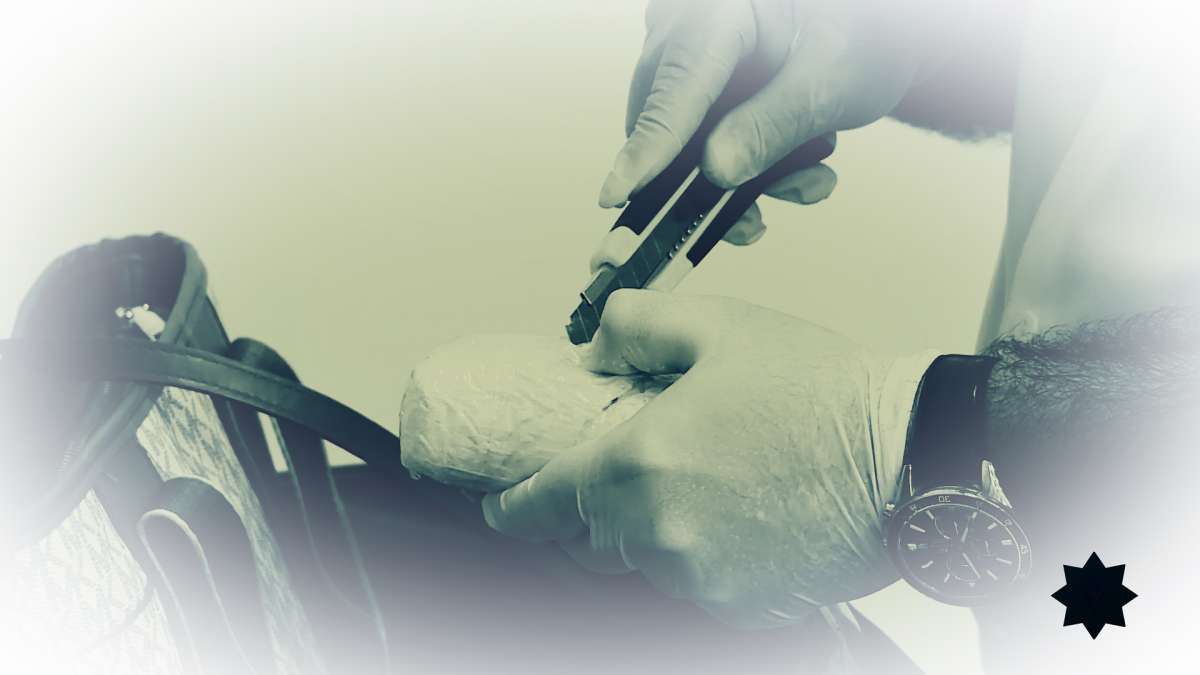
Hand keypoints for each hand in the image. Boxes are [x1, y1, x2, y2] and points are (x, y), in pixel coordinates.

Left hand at [482, 291, 935, 627]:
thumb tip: (592, 347)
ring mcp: (701, 574)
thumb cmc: (817, 389)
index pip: (545, 499)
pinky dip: (699, 553)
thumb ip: (633, 324)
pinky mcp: (742, 602)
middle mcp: (659, 529)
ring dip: (654, 526)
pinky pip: (694, 581)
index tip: (500, 507)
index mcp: (638, 461)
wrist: (906, 453)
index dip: (514, 506)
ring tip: (707, 482)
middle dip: (599, 504)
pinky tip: (740, 514)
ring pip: (645, 558)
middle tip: (637, 468)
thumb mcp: (718, 324)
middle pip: (594, 532)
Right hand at [591, 0, 967, 267]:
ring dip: (741, 178)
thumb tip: (716, 172)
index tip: (616, 196)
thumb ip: (772, 126)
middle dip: (716, 180)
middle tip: (757, 225)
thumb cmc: (866, 35)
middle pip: (669, 121)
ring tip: (805, 186)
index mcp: (717, 10)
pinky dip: (745, 163)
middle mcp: (686, 25)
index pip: (674, 89)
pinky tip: (797, 173)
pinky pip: (699, 137)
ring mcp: (686, 55)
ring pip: (683, 139)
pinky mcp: (697, 83)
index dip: (646, 151)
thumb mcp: (830, 82)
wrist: (883, 30)